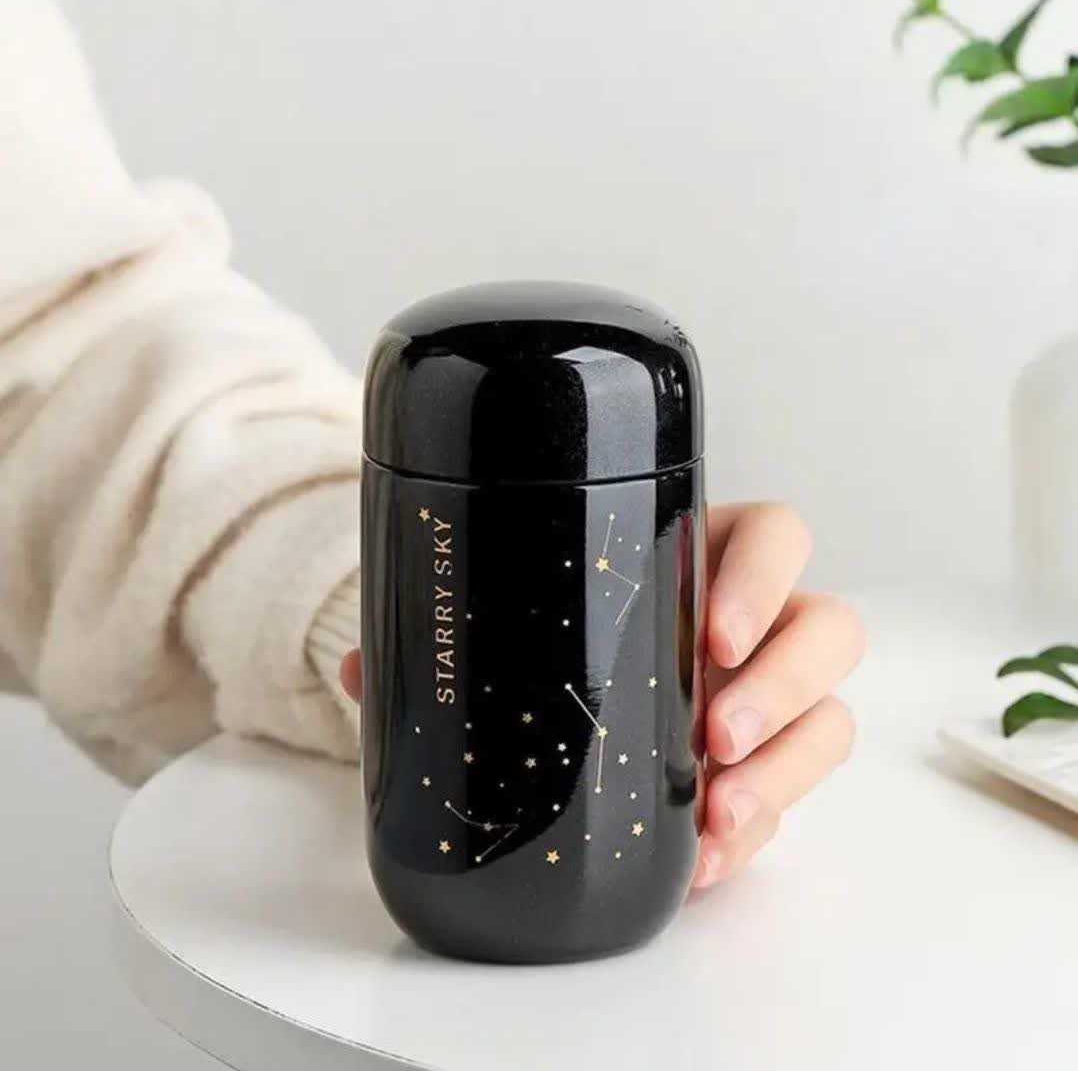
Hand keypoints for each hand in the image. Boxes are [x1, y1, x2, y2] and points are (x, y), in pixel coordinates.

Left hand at [339, 501, 862, 890]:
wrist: (579, 712)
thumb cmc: (563, 639)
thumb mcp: (518, 626)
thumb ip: (451, 636)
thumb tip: (364, 670)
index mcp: (704, 558)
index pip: (774, 538)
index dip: (763, 576)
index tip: (714, 630)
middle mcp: (754, 626)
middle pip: (826, 629)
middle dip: (783, 682)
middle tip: (714, 732)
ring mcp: (767, 700)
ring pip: (827, 716)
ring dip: (785, 767)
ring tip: (715, 810)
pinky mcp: (763, 773)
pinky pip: (787, 802)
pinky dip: (752, 833)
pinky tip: (699, 862)